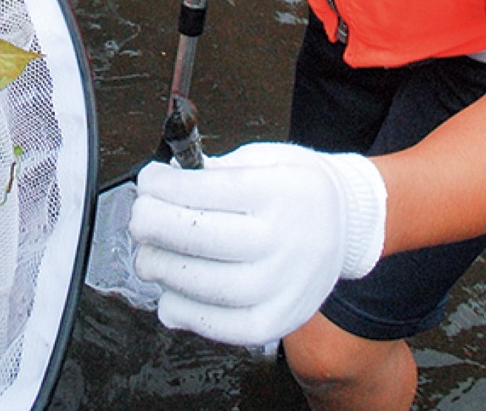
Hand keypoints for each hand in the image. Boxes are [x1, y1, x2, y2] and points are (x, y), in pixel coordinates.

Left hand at [130, 143, 386, 345]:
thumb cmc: (294, 188)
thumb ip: (213, 172)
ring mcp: (285, 286)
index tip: (147, 180)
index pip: (207, 191)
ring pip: (208, 287)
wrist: (345, 224)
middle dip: (155, 227)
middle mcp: (285, 240)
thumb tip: (163, 186)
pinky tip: (171, 294)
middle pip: (202, 238)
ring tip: (149, 256)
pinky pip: (224, 326)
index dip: (165, 187)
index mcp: (279, 191)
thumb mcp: (262, 159)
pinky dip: (188, 313)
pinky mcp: (280, 321)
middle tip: (140, 218)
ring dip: (164, 270)